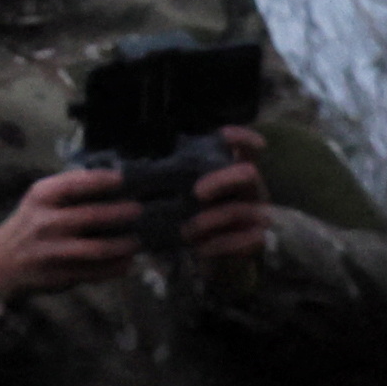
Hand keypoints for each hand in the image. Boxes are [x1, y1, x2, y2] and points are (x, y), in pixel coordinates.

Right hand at [0, 165, 142, 300]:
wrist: (0, 263)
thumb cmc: (28, 224)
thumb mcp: (38, 199)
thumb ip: (67, 189)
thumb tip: (109, 180)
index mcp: (41, 198)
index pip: (74, 184)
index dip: (100, 180)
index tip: (122, 179)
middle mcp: (47, 223)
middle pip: (91, 217)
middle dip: (120, 213)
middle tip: (139, 209)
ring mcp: (54, 251)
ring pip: (97, 249)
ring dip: (122, 245)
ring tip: (137, 240)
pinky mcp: (61, 275)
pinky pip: (96, 272)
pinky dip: (116, 267)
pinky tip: (127, 262)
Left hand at [182, 128, 276, 270]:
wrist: (211, 250)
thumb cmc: (196, 211)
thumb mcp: (184, 192)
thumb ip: (169, 180)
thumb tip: (130, 182)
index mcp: (233, 169)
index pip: (246, 147)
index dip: (241, 138)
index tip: (226, 135)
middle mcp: (250, 187)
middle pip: (248, 172)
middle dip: (222, 179)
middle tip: (197, 191)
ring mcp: (256, 212)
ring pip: (242, 210)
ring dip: (212, 220)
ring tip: (187, 229)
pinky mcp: (256, 238)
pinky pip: (246, 240)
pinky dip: (221, 244)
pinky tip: (200, 248)